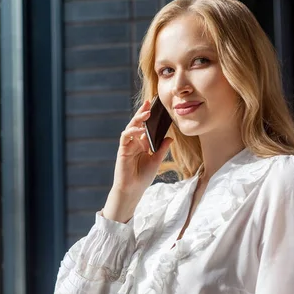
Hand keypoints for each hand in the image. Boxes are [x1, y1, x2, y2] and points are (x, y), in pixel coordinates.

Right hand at [102, 101, 172, 222]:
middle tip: (149, 103)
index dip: (149, 117)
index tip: (155, 106)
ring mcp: (128, 145)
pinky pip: (125, 136)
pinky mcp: (122, 149)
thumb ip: (162, 148)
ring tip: (146, 114)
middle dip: (142, 113)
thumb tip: (170, 138)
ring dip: (137, 119)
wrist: (133, 189)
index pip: (146, 127)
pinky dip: (131, 131)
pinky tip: (139, 129)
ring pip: (130, 127)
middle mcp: (135, 142)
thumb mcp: (156, 160)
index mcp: (143, 144)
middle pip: (138, 124)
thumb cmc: (143, 177)